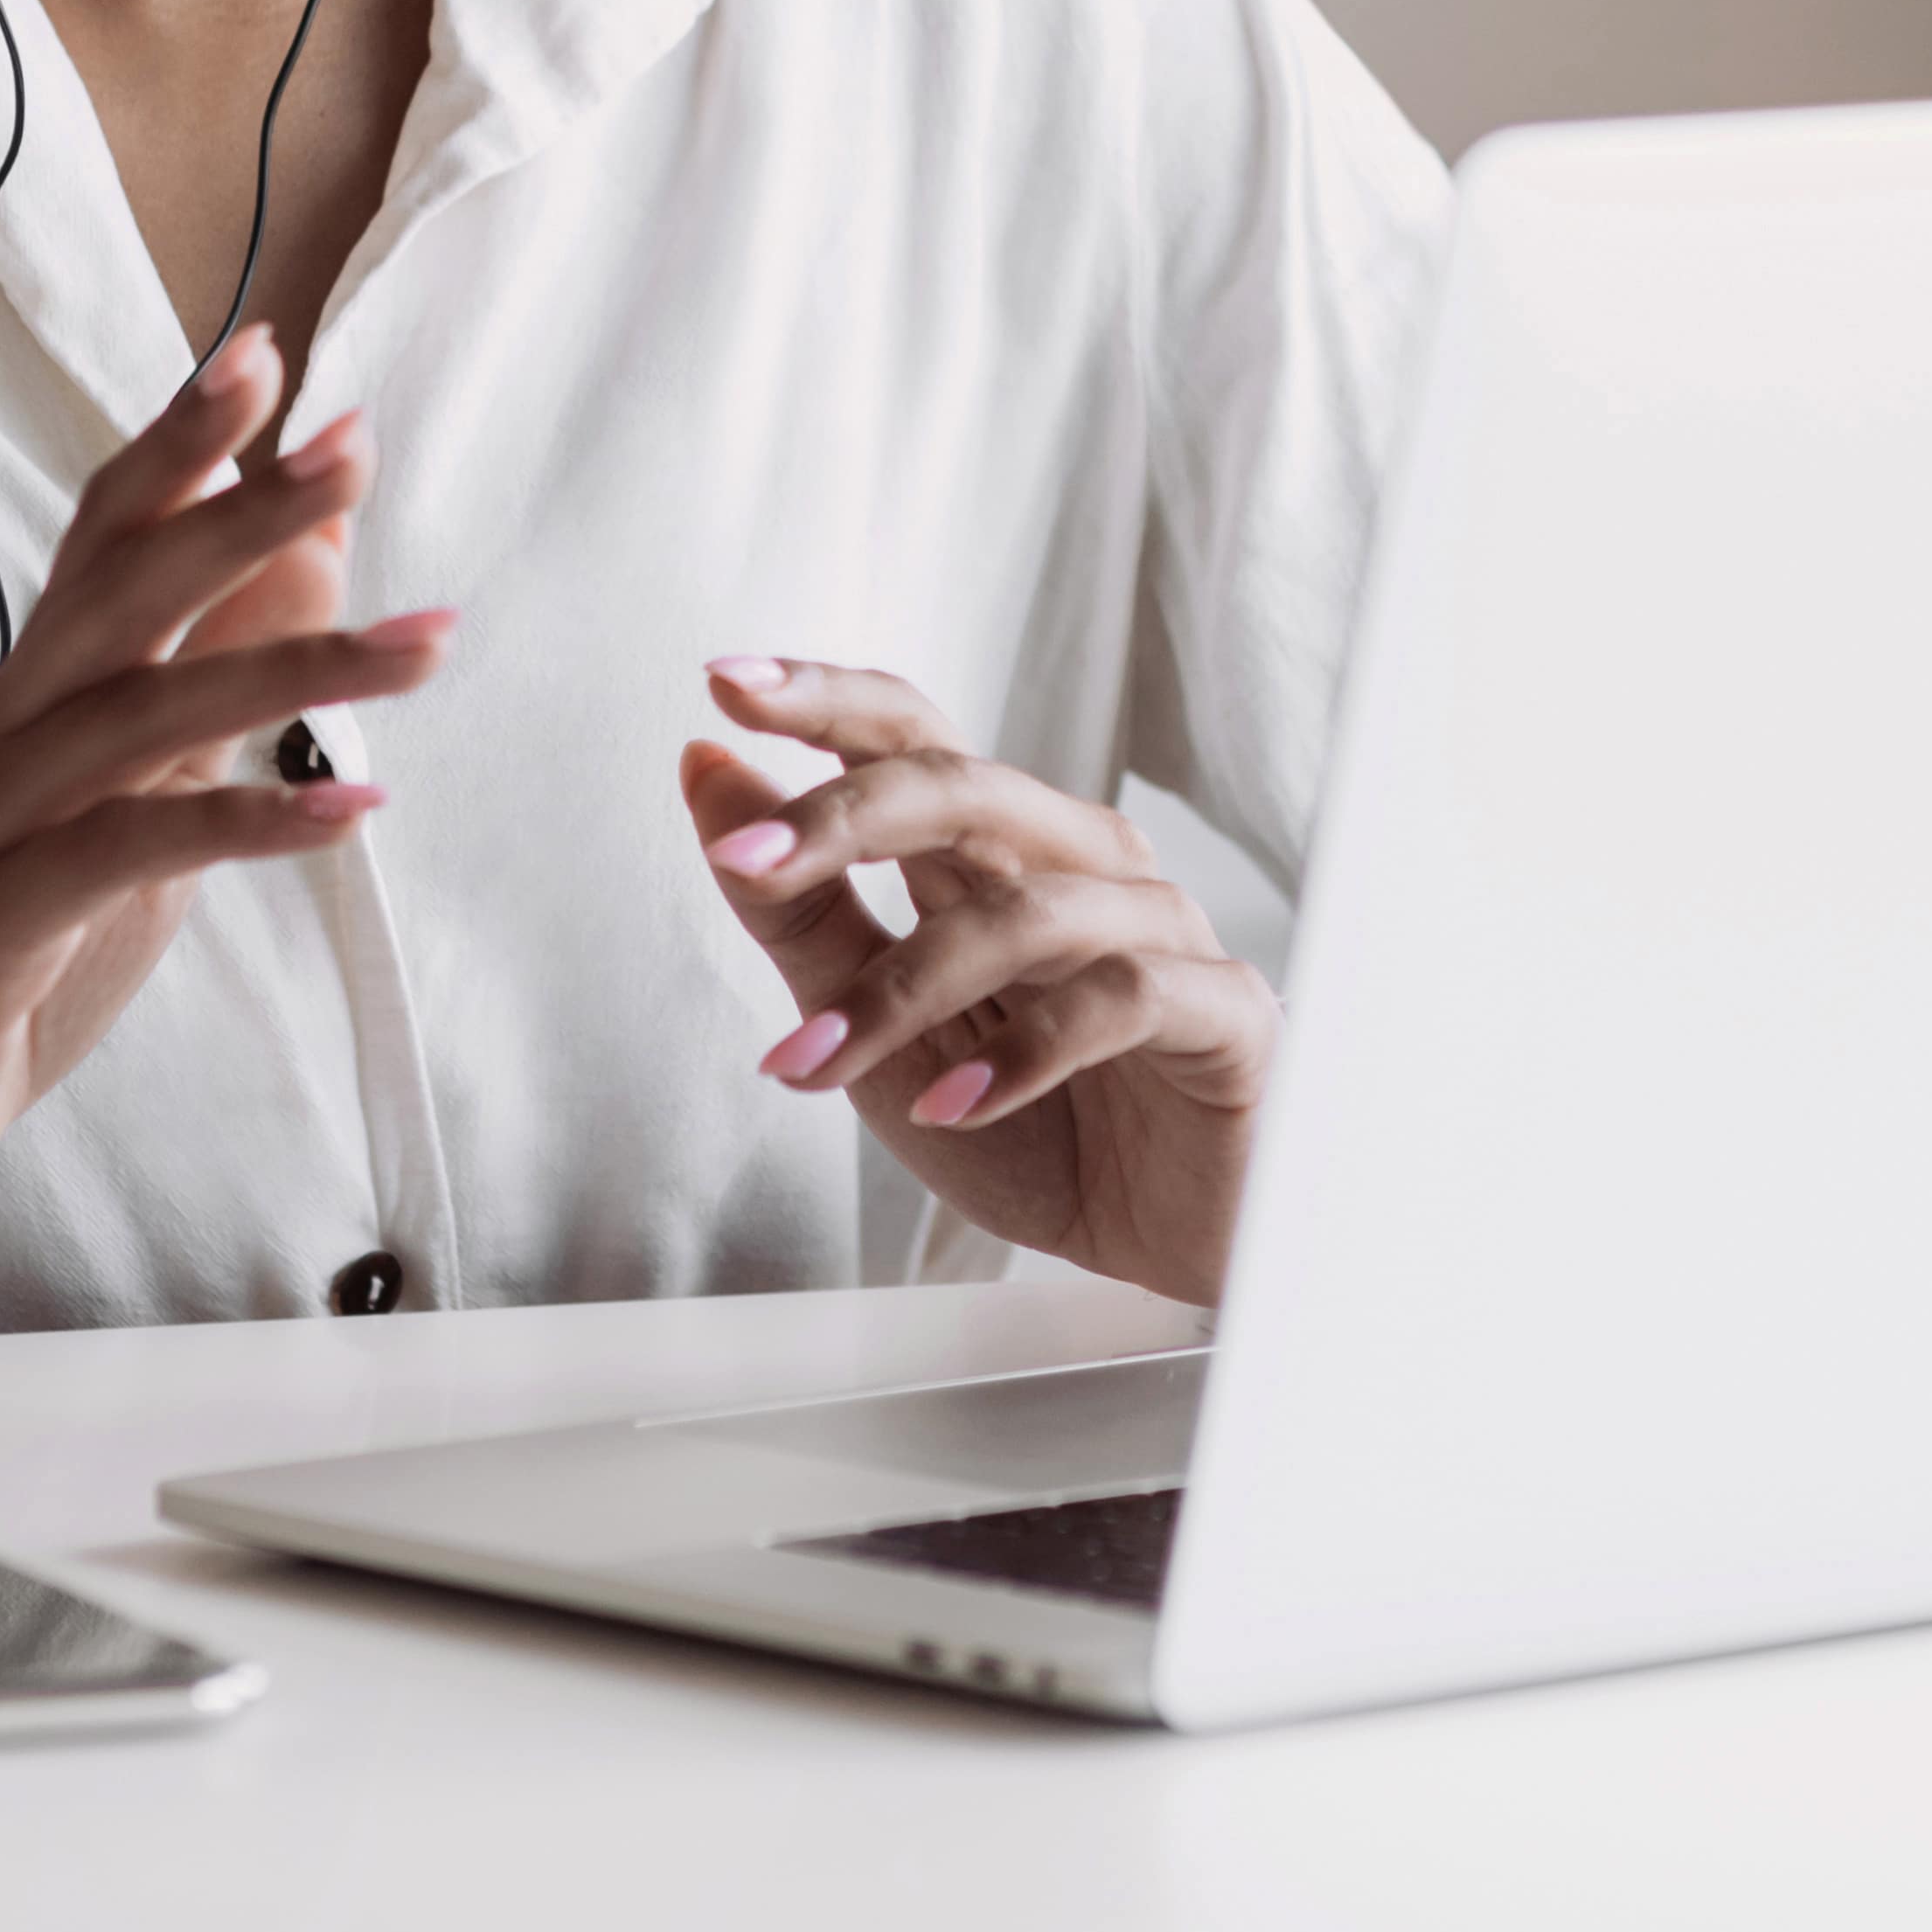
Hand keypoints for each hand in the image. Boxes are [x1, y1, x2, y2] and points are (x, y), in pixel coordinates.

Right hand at [0, 331, 446, 1285]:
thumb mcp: (111, 812)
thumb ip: (200, 698)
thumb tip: (314, 571)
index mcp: (29, 699)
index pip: (106, 542)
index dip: (184, 450)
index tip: (275, 360)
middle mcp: (1, 734)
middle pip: (121, 589)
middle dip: (239, 508)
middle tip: (351, 440)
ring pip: (145, 714)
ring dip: (294, 669)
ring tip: (428, 641)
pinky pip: (124, 853)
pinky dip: (242, 822)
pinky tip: (349, 804)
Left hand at [680, 659, 1278, 1305]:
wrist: (1158, 1248)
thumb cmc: (1032, 1129)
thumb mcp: (879, 1035)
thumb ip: (800, 913)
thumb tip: (708, 770)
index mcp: (996, 852)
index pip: (911, 737)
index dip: (825, 701)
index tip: (722, 683)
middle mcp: (1080, 863)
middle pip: (963, 788)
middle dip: (843, 816)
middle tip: (744, 863)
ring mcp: (1159, 928)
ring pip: (1024, 910)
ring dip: (902, 989)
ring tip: (817, 1061)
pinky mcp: (1223, 1008)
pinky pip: (1118, 998)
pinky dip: (1020, 1056)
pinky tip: (952, 1105)